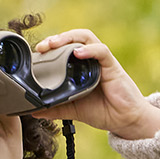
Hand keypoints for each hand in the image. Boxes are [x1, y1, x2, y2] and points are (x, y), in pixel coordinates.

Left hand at [34, 29, 159, 139]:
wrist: (125, 120)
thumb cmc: (103, 111)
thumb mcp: (73, 110)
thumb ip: (55, 108)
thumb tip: (34, 110)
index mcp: (80, 68)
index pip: (65, 48)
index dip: (51, 46)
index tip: (38, 52)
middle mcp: (91, 60)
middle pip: (74, 38)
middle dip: (57, 39)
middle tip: (42, 46)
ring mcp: (101, 62)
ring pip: (86, 38)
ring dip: (69, 38)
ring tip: (55, 43)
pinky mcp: (112, 67)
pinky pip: (102, 52)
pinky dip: (89, 50)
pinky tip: (77, 53)